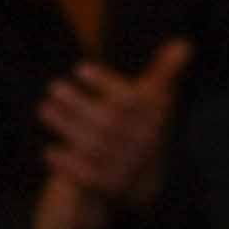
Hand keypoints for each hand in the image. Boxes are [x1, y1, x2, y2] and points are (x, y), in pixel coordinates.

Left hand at [40, 40, 189, 212]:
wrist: (142, 183)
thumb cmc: (142, 128)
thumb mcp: (154, 101)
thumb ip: (164, 72)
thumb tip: (183, 44)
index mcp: (152, 118)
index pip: (128, 98)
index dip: (103, 82)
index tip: (80, 69)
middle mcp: (139, 141)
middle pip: (106, 121)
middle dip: (77, 103)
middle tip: (54, 86)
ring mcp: (122, 164)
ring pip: (91, 144)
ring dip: (66, 126)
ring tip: (45, 109)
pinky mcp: (105, 184)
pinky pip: (83, 174)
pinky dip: (65, 162)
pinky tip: (49, 151)